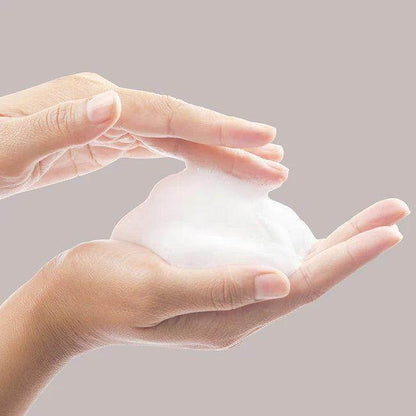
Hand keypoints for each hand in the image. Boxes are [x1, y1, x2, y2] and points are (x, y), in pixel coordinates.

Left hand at [0, 73, 286, 197]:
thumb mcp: (8, 149)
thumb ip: (57, 127)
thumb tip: (113, 104)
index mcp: (94, 104)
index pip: (169, 116)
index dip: (218, 128)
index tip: (264, 139)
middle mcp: (109, 105)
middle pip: (183, 124)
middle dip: (233, 143)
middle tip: (278, 161)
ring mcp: (109, 119)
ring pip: (177, 135)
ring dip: (219, 149)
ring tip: (257, 164)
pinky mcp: (107, 137)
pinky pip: (159, 145)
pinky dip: (189, 154)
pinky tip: (207, 162)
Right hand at [0, 199, 407, 414]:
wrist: (69, 300)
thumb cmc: (100, 295)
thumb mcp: (154, 290)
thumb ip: (217, 288)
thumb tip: (283, 279)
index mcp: (230, 316)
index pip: (305, 284)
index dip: (349, 257)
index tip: (389, 229)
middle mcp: (237, 308)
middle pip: (310, 273)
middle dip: (354, 244)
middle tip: (392, 211)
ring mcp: (226, 293)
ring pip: (292, 263)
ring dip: (330, 240)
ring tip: (363, 220)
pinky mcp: (211, 276)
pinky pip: (263, 254)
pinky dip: (290, 235)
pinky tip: (298, 220)